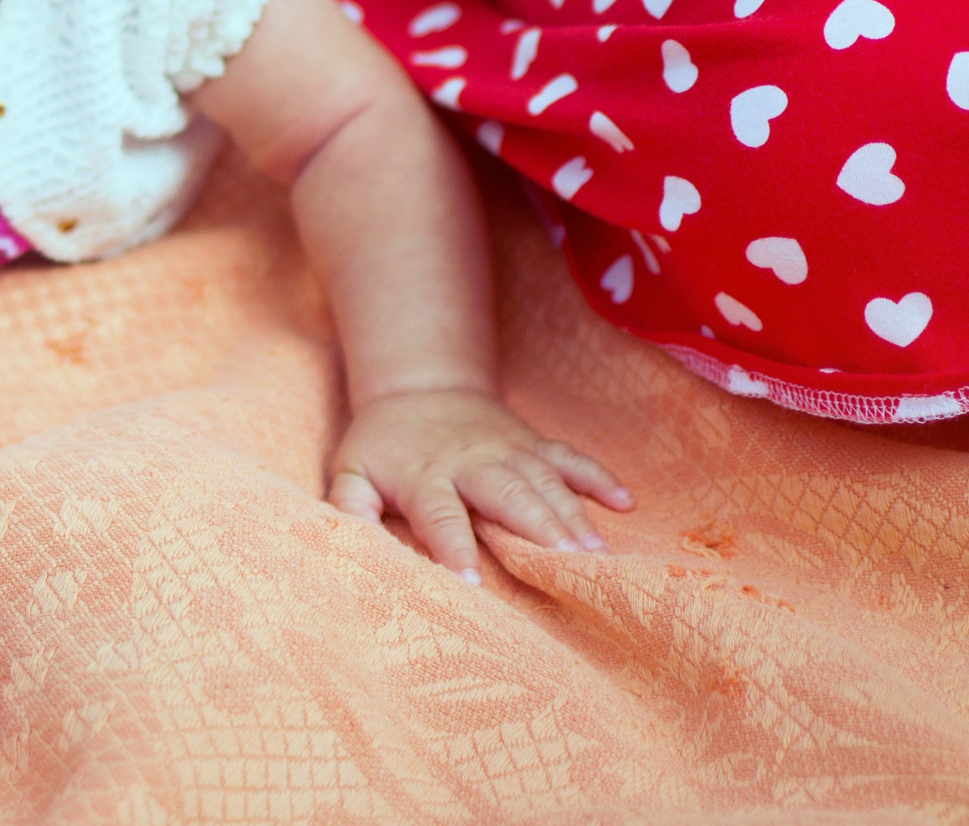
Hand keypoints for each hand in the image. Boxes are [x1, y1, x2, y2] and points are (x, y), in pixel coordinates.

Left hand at [327, 385, 631, 580]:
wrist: (419, 386)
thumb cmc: (384, 444)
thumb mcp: (351, 470)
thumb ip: (347, 507)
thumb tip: (341, 542)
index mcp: (424, 475)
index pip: (439, 515)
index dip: (453, 547)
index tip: (470, 583)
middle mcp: (472, 462)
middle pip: (508, 494)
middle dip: (537, 528)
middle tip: (568, 566)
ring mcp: (509, 450)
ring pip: (545, 481)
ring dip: (573, 515)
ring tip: (598, 554)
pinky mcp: (534, 443)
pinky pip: (571, 457)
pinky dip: (598, 477)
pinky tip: (626, 502)